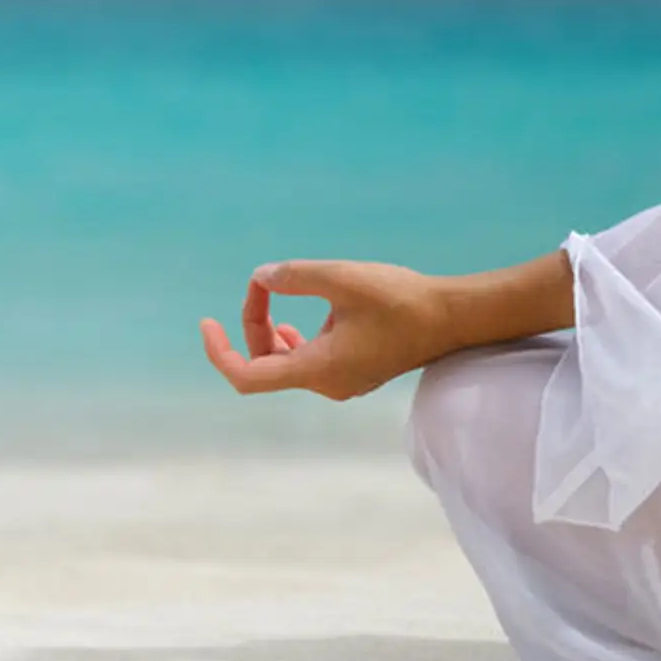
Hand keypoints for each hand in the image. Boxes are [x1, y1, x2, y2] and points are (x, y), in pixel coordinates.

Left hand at [200, 260, 454, 399]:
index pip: (247, 375)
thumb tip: (262, 277)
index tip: (207, 324)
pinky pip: (308, 360)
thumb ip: (296, 277)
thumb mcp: (342, 278)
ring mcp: (341, 381)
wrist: (453, 317)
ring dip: (271, 330)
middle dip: (252, 323)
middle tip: (264, 283)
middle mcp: (326, 383)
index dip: (219, 352)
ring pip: (286, 361)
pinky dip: (295, 337)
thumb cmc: (402, 299)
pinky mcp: (355, 370)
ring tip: (274, 294)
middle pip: (264, 363)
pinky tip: (297, 316)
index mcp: (317, 370)